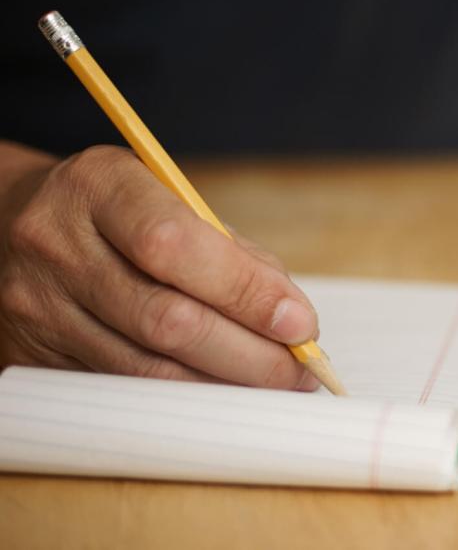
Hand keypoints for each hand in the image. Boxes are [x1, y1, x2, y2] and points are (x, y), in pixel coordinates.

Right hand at [0, 144, 319, 388]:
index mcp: (99, 187)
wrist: (8, 224)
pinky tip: (221, 392)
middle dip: (251, 354)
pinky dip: (182, 396)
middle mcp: (56, 245)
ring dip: (224, 384)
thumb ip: (232, 252)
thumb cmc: (116, 213)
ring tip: (275, 386)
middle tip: (302, 371)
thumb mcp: (169, 200)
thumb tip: (291, 317)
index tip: (300, 324)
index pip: (177, 246)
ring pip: (144, 367)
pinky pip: (120, 388)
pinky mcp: (32, 356)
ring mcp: (38, 305)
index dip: (246, 291)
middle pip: (166, 319)